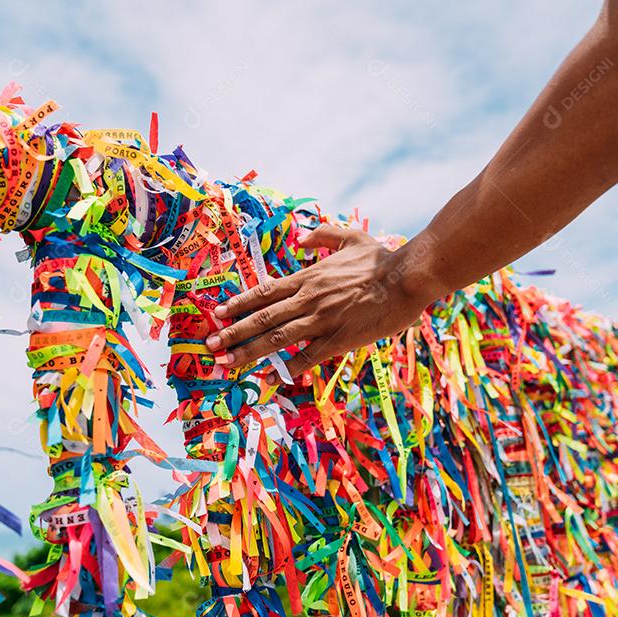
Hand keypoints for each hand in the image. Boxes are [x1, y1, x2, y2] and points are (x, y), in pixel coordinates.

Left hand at [206, 224, 435, 382]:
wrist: (406, 278)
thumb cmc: (381, 259)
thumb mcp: (350, 237)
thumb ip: (322, 235)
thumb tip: (301, 238)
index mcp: (308, 277)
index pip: (264, 292)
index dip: (238, 304)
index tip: (218, 313)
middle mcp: (308, 299)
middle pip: (262, 317)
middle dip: (233, 332)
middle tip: (210, 344)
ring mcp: (321, 320)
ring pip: (277, 338)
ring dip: (248, 351)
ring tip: (226, 363)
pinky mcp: (338, 339)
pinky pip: (307, 357)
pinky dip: (287, 369)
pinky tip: (271, 379)